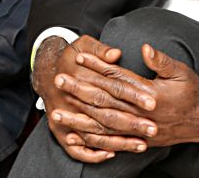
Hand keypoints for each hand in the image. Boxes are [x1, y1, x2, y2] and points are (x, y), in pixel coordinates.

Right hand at [34, 35, 156, 163]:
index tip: (153, 102)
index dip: (133, 95)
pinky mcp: (60, 130)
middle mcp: (72, 98)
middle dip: (131, 122)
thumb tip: (116, 54)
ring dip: (120, 141)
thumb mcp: (82, 44)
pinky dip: (95, 153)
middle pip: (107, 113)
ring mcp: (66, 116)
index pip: (112, 87)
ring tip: (142, 144)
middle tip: (153, 128)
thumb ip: (99, 49)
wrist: (44, 73)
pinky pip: (78, 147)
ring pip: (97, 132)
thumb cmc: (69, 57)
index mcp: (81, 76)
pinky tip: (113, 154)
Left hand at [55, 44, 198, 149]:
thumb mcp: (181, 71)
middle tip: (58, 80)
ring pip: (104, 125)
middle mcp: (142, 115)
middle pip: (105, 101)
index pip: (117, 78)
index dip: (97, 67)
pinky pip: (111, 143)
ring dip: (80, 118)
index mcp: (151, 95)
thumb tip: (144, 48)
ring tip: (57, 112)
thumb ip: (161, 60)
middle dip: (79, 90)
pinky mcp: (139, 141)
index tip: (78, 57)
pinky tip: (75, 138)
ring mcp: (139, 131)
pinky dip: (92, 141)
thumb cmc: (192, 92)